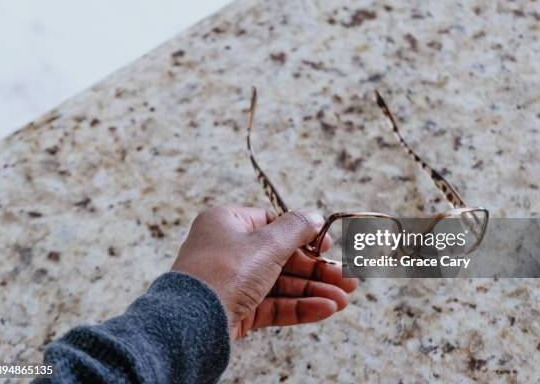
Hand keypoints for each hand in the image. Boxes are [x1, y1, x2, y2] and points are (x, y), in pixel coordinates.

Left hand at [172, 206, 356, 339]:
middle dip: (317, 270)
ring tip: (344, 299)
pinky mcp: (237, 308)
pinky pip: (273, 304)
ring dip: (314, 290)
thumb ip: (295, 229)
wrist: (191, 323)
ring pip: (281, 284)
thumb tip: (314, 216)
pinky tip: (325, 309)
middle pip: (283, 257)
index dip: (305, 236)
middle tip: (348, 279)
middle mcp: (229, 250)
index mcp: (228, 224)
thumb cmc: (223, 272)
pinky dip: (299, 306)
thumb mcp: (265, 243)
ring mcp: (232, 282)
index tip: (329, 247)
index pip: (273, 225)